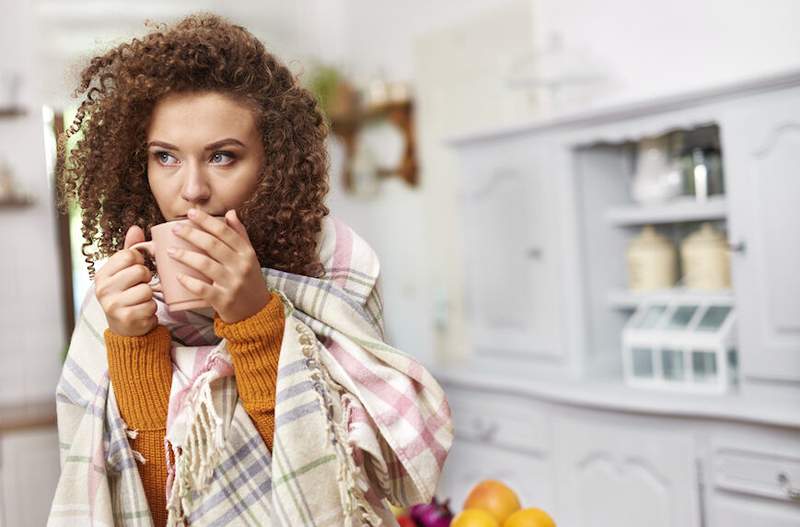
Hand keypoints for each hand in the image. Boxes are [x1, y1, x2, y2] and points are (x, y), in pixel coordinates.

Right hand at [96, 225, 158, 336]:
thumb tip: (136, 228)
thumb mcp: (124, 272)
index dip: (140, 261)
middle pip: (140, 271)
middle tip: (139, 287)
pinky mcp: (126, 318)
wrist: (125, 329)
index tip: (137, 270)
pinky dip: (151, 309)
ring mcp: (113, 304)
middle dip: (146, 279)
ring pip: (147, 289)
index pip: (128, 255)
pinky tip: (142, 312)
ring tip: (140, 300)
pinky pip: (150, 305)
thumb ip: (130, 250)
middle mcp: (103, 289)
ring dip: (149, 296)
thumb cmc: (127, 295)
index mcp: (102, 274)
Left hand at [168, 208, 269, 323]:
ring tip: (170, 251)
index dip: (207, 221)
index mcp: (247, 253)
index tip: (191, 213)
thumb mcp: (249, 257)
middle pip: (213, 245)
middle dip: (191, 234)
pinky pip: (203, 289)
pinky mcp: (224, 300)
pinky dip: (189, 282)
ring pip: (205, 265)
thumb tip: (230, 213)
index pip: (225, 232)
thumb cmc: (249, 280)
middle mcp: (241, 266)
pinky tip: (178, 276)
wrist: (257, 312)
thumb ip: (240, 235)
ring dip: (185, 256)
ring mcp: (233, 284)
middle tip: (175, 229)